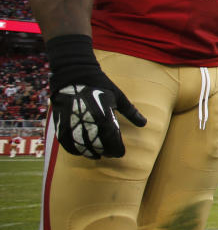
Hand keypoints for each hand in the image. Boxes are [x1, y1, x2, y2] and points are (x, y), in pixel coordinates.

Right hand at [45, 34, 146, 158]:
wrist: (74, 75)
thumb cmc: (100, 85)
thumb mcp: (119, 97)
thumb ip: (131, 112)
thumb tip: (144, 123)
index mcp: (104, 117)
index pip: (112, 143)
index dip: (117, 151)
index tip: (120, 153)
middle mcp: (88, 123)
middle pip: (97, 147)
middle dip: (105, 152)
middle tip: (109, 154)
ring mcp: (72, 124)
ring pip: (82, 147)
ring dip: (90, 153)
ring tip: (97, 154)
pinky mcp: (60, 123)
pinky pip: (67, 143)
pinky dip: (74, 149)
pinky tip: (81, 150)